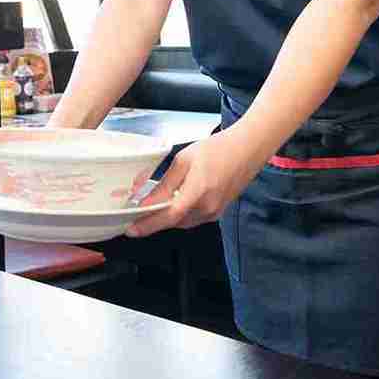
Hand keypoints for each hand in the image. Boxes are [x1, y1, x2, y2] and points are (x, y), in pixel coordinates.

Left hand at [126, 130, 260, 236]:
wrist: (247, 149)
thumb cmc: (218, 149)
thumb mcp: (184, 160)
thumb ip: (165, 184)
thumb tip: (147, 201)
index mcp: (198, 192)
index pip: (168, 216)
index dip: (148, 225)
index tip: (131, 229)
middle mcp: (208, 207)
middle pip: (173, 222)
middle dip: (154, 220)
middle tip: (135, 215)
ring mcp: (215, 212)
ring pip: (183, 222)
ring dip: (167, 217)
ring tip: (152, 206)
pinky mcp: (218, 211)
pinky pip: (193, 218)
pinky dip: (180, 214)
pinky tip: (174, 202)